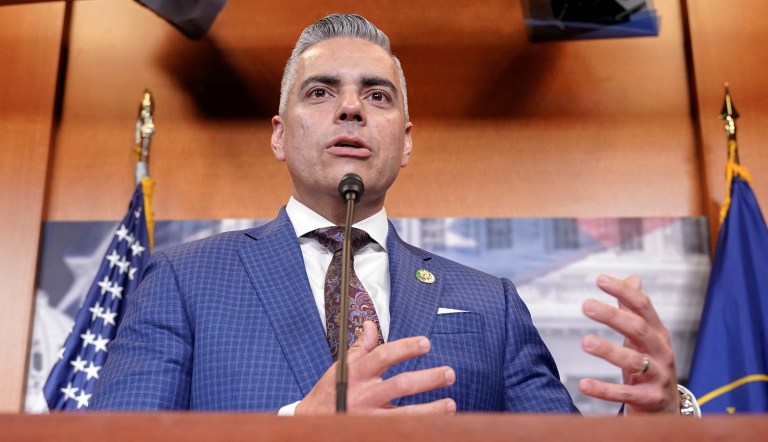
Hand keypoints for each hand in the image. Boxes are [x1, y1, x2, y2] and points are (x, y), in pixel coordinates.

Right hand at [296, 321, 456, 414]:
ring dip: (430, 410)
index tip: (426, 343)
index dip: (406, 347)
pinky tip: (436, 426)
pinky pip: (399, 430)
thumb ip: (360, 348)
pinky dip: (418, 428)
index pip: (383, 356)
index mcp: (356, 374)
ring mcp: (369, 417)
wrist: (312, 422)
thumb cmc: (329, 393)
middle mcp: (364, 395)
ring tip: (450, 404)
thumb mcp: (340, 368)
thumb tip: (370, 325)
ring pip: (404, 414)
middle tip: (449, 374)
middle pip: (400, 385)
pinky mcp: (373, 432)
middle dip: (428, 379)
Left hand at [579, 275, 678, 413]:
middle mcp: (662, 352)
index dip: (624, 292)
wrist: (667, 409)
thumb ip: (635, 311)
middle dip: (613, 316)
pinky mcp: (650, 400)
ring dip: (609, 351)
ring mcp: (658, 377)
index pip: (644, 307)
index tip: (600, 279)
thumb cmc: (650, 367)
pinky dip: (604, 390)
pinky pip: (625, 395)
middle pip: (638, 330)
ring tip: (586, 342)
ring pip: (633, 361)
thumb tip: (633, 278)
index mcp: (658, 334)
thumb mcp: (644, 339)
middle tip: (586, 305)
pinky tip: (583, 384)